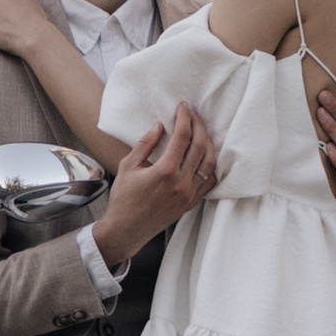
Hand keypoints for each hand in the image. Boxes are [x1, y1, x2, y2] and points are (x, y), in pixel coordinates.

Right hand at [91, 103, 214, 267]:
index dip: (185, 118)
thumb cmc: (124, 198)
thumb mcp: (128, 166)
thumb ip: (145, 144)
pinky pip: (209, 181)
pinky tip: (206, 155)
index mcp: (165, 171)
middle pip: (200, 146)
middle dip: (199, 126)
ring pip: (210, 163)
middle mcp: (182, 183)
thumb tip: (159, 126)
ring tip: (201, 131)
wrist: (127, 229)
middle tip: (193, 114)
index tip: (183, 106)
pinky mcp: (191, 203)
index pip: (183, 137)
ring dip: (208, 143)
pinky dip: (211, 166)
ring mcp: (189, 194)